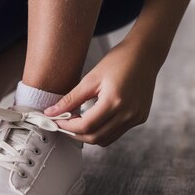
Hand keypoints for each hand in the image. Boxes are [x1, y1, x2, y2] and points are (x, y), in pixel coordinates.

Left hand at [44, 40, 158, 145]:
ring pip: (106, 139)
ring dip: (88, 135)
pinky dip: (101, 130)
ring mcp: (136, 118)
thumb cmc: (118, 61)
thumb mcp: (90, 79)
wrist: (144, 54)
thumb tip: (51, 112)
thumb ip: (70, 99)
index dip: (67, 126)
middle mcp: (128, 114)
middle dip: (75, 134)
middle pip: (96, 137)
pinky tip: (92, 118)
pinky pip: (116, 132)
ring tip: (75, 122)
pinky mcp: (140, 118)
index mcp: (115, 101)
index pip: (86, 126)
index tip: (55, 121)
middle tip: (62, 124)